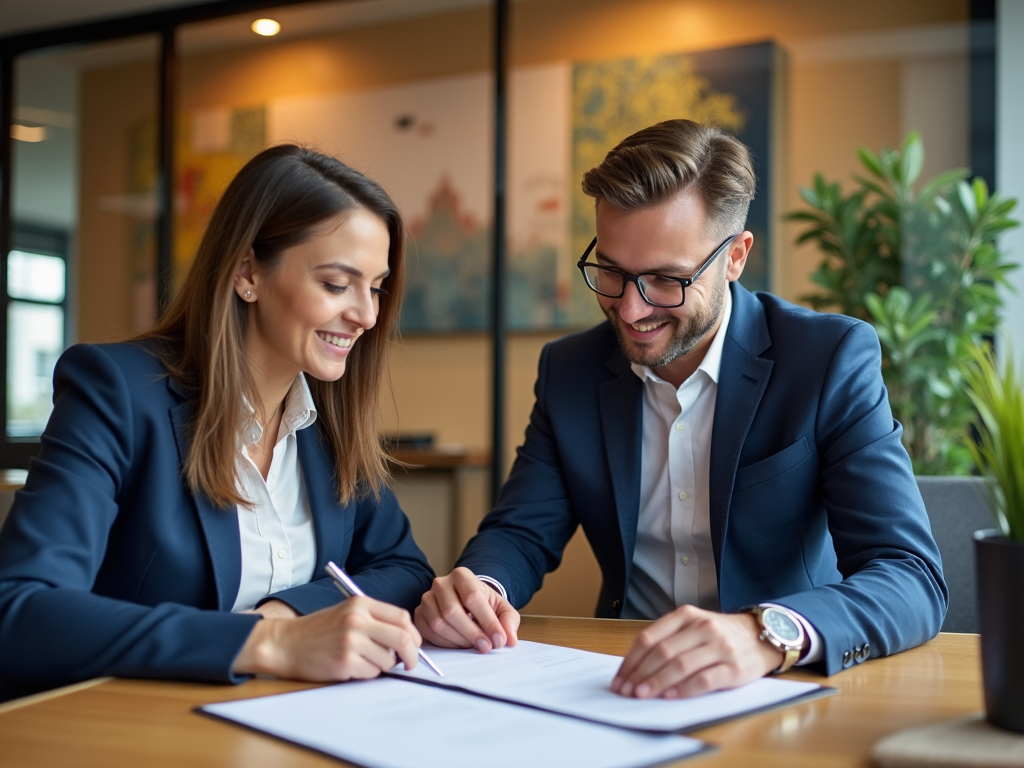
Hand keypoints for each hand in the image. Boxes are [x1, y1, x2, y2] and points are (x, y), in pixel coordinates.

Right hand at [234, 595, 420, 681]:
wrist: (285, 644)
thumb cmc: (319, 630)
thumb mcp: (347, 613)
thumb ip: (376, 621)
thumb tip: (409, 640)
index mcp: (360, 604)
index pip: (402, 618)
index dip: (413, 634)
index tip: (414, 645)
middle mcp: (357, 620)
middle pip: (403, 638)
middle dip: (412, 655)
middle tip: (410, 663)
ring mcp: (351, 641)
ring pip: (388, 660)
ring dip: (383, 665)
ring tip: (364, 661)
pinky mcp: (344, 662)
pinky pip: (372, 673)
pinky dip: (368, 673)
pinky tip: (351, 667)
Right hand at [414, 567, 519, 652]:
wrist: (466, 602)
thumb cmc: (483, 604)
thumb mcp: (501, 608)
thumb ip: (509, 620)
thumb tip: (509, 638)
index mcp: (462, 576)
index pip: (473, 597)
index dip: (487, 621)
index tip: (498, 640)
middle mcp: (441, 583)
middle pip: (452, 611)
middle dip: (471, 633)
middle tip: (486, 647)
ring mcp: (427, 598)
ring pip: (438, 623)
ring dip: (459, 640)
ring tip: (473, 645)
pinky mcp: (419, 614)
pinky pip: (428, 632)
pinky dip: (445, 643)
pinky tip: (458, 644)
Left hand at [611, 606, 782, 698]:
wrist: (762, 636)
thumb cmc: (720, 635)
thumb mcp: (693, 626)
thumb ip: (669, 640)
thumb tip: (636, 668)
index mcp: (686, 615)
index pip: (649, 638)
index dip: (631, 660)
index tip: (620, 678)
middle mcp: (702, 628)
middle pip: (662, 652)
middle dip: (639, 674)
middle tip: (626, 691)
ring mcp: (719, 647)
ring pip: (680, 665)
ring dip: (657, 682)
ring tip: (642, 695)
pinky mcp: (734, 667)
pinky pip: (704, 680)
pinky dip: (684, 689)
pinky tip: (670, 696)